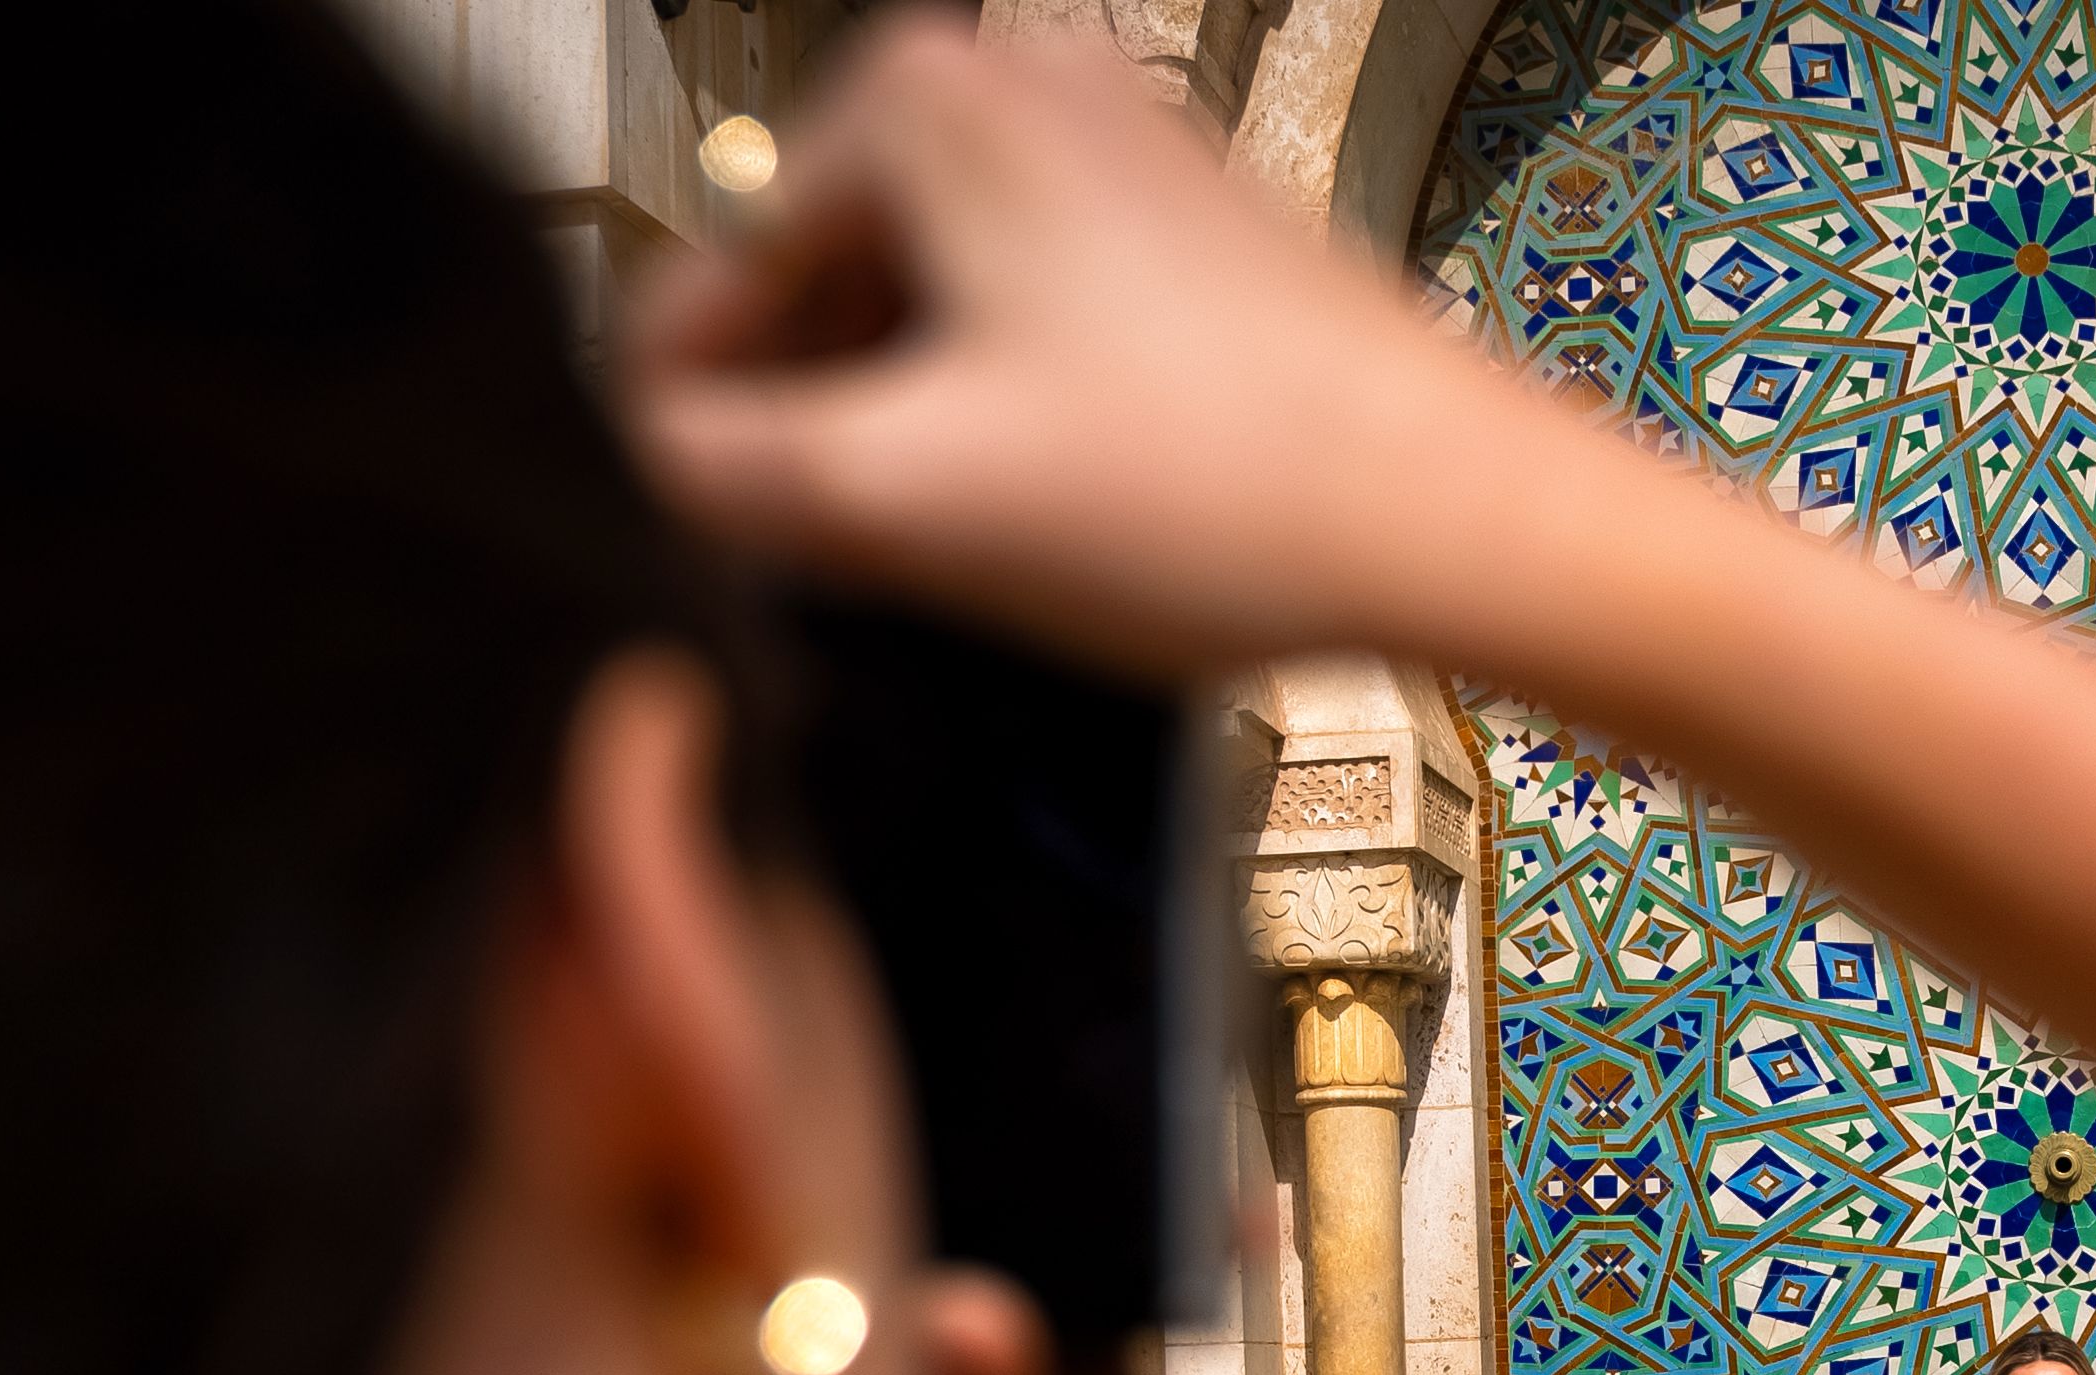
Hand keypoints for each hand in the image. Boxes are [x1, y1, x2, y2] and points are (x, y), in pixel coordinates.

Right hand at [623, 18, 1529, 672]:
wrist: (1459, 522)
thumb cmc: (1231, 489)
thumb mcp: (904, 498)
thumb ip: (716, 472)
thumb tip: (635, 460)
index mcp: (918, 97)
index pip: (716, 286)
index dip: (704, 441)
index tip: (702, 544)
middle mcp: (1018, 84)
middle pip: (824, 296)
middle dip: (832, 433)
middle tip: (868, 568)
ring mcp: (1114, 154)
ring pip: (930, 324)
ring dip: (921, 441)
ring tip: (977, 554)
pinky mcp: (1186, 239)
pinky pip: (1032, 336)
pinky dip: (1016, 427)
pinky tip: (1067, 524)